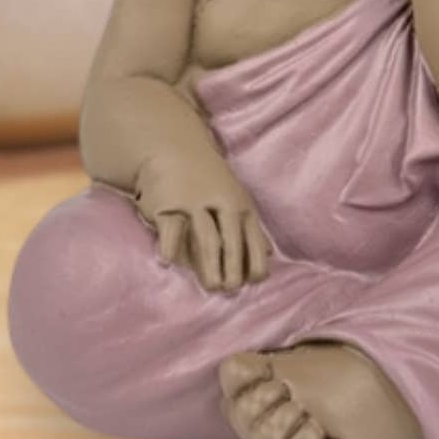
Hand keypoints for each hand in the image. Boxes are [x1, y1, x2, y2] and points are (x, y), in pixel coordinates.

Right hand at [131, 132, 271, 291]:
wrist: (174, 148)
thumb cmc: (209, 181)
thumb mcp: (236, 199)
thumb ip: (250, 228)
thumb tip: (270, 255)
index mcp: (241, 206)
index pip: (253, 238)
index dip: (255, 261)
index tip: (252, 283)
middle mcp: (220, 203)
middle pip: (231, 240)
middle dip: (234, 266)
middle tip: (231, 289)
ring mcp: (193, 203)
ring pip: (206, 237)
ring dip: (210, 264)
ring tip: (212, 286)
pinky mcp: (168, 205)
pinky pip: (171, 228)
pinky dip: (171, 246)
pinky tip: (169, 263)